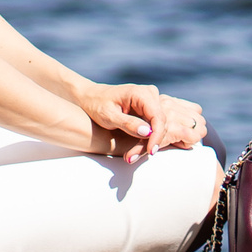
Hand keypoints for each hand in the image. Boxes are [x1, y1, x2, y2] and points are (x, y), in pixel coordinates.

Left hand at [71, 82, 205, 162]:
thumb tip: (147, 132)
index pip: (158, 117)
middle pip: (161, 122)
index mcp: (141, 93)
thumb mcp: (109, 116)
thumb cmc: (97, 104)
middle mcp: (150, 95)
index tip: (150, 151)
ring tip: (132, 156)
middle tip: (135, 158)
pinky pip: (153, 125)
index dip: (157, 135)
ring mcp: (151, 101)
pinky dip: (146, 138)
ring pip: (158, 125)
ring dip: (149, 141)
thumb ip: (127, 123)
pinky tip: (137, 149)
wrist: (90, 97)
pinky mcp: (148, 109)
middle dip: (152, 141)